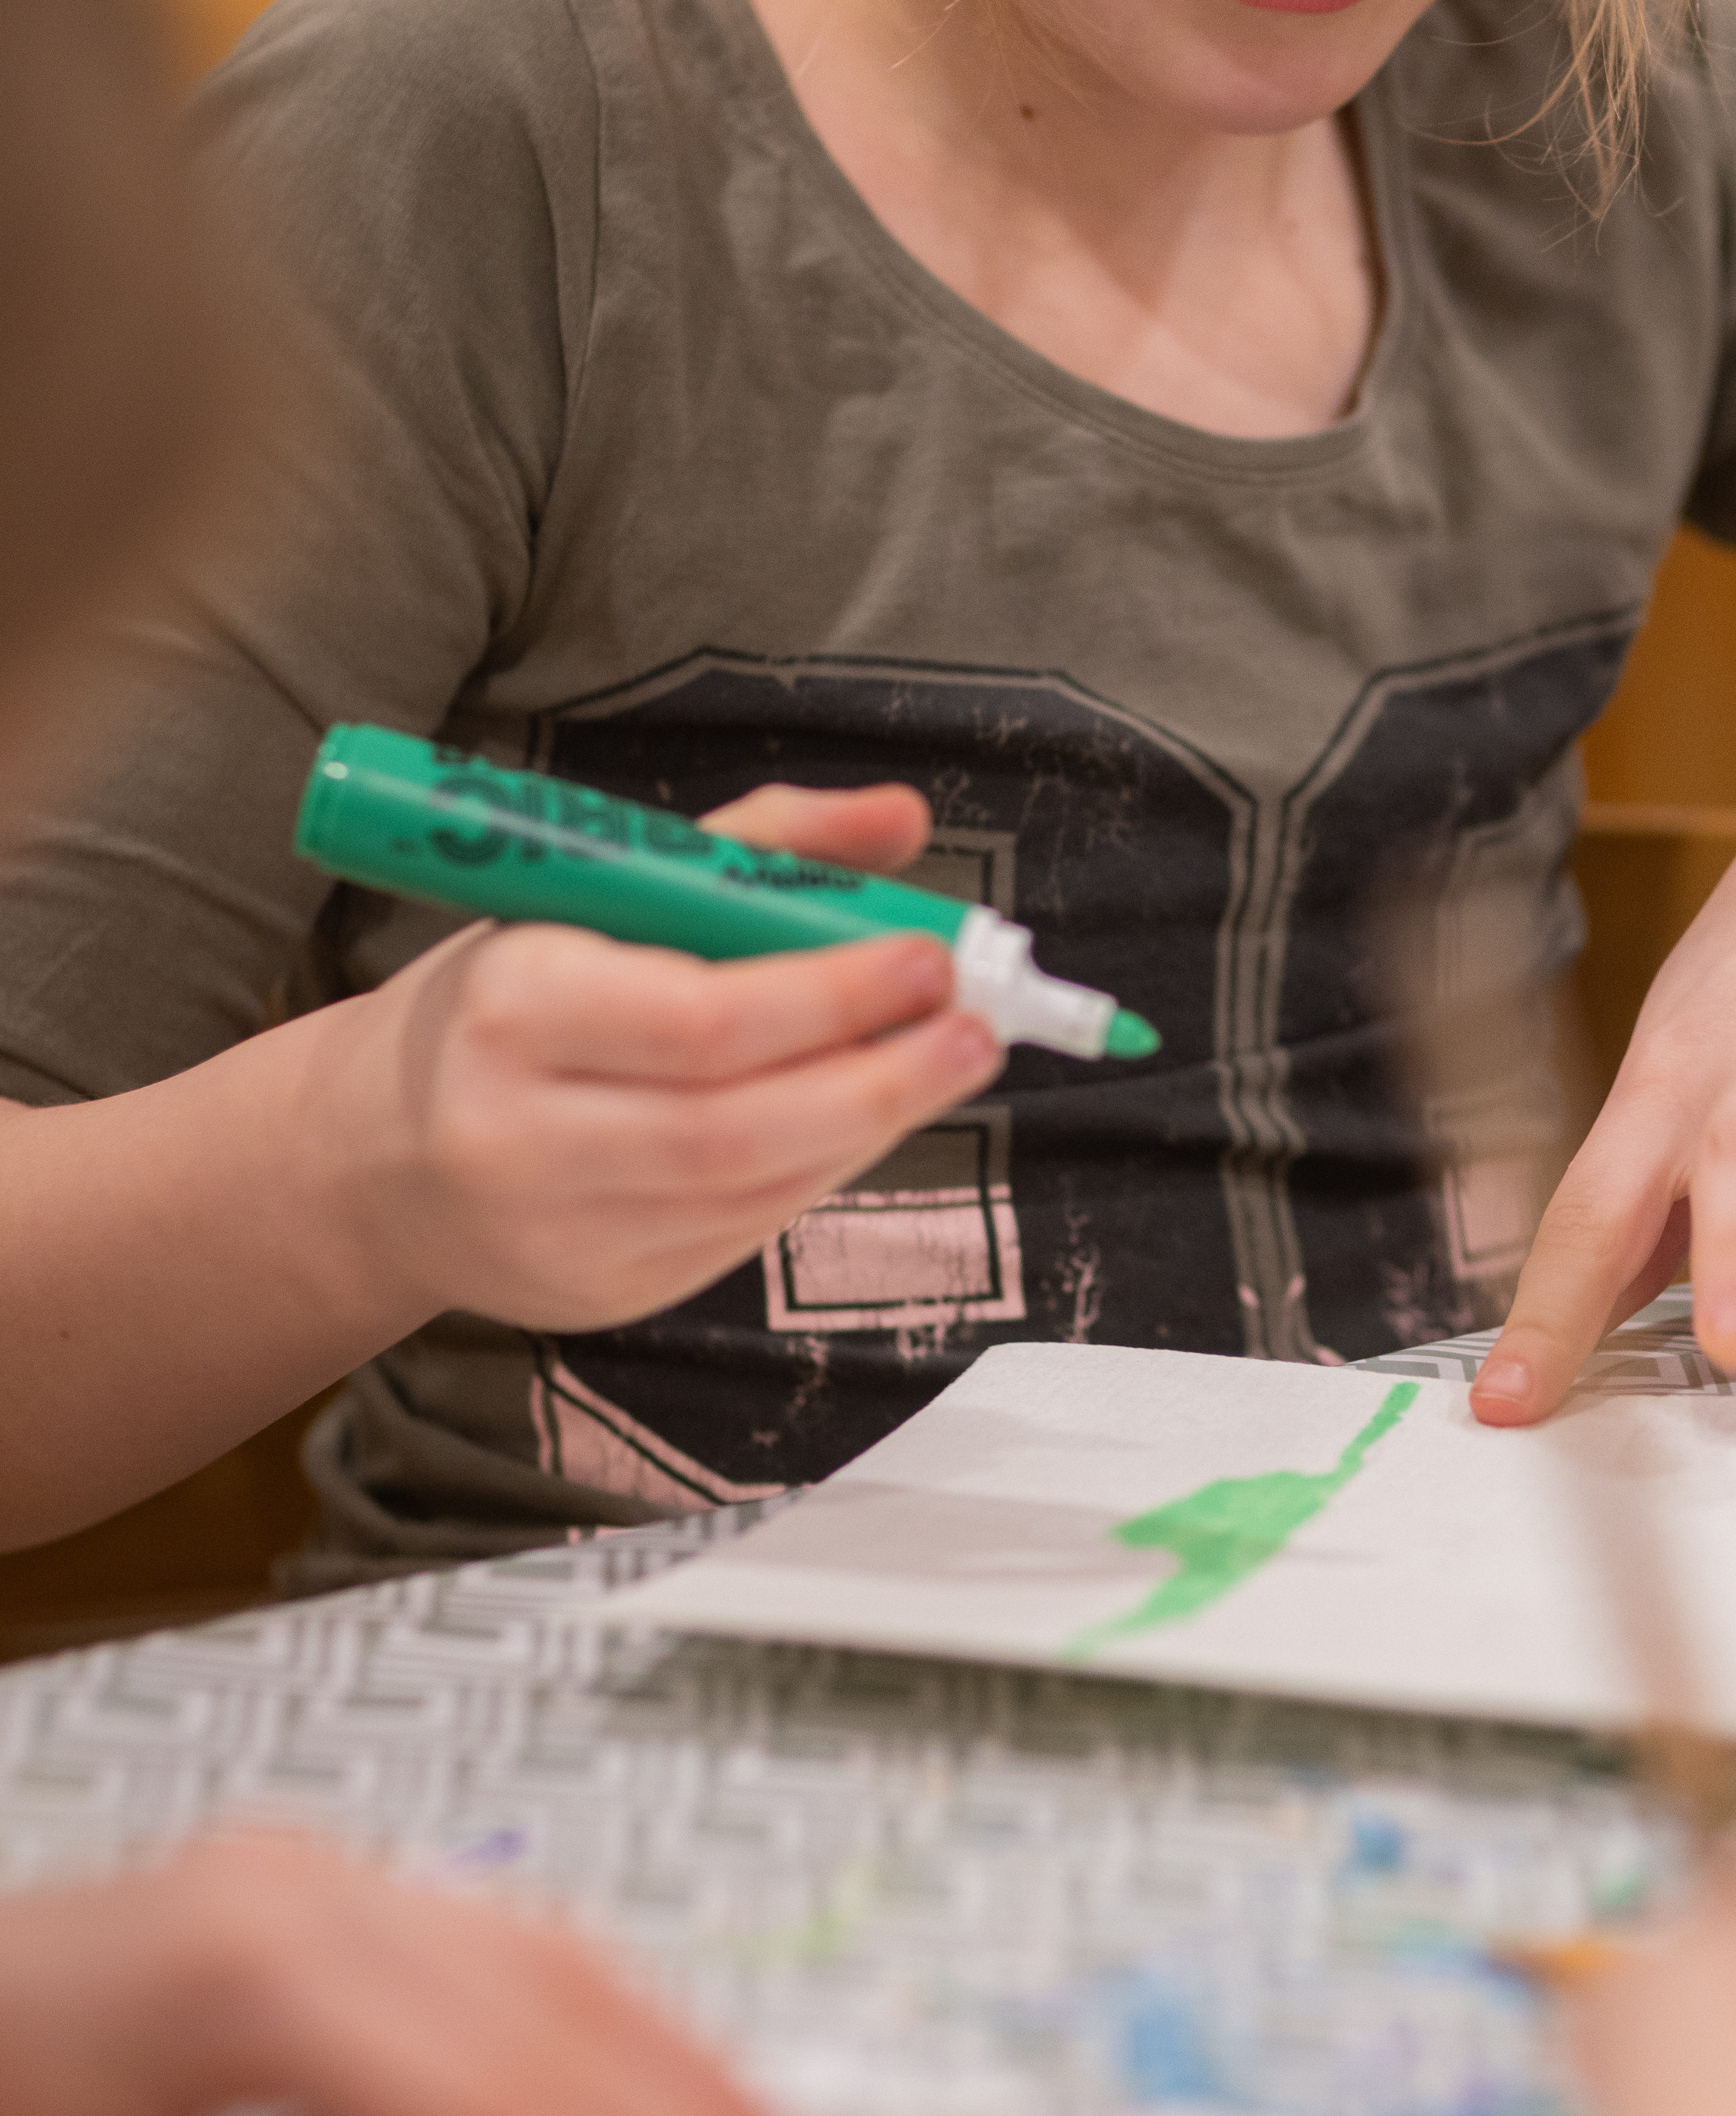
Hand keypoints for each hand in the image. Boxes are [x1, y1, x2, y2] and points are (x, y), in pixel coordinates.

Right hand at [325, 777, 1001, 1334]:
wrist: (378, 1153)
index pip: (699, 1019)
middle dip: (880, 1076)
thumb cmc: (512, 997)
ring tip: (945, 1061)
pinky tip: (863, 1118)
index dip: (830, 995)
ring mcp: (556, 1232)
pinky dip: (821, 1171)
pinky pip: (742, 1235)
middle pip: (735, 1125)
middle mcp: (518, 1134)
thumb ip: (757, 846)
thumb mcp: (599, 895)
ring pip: (751, 1190)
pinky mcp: (597, 1297)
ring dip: (871, 1125)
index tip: (930, 957)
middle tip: (976, 1027)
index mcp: (509, 1007)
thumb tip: (901, 817)